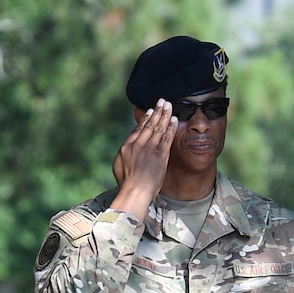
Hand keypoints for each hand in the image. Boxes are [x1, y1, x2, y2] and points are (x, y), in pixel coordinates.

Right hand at [110, 101, 176, 215]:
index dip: (146, 118)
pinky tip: (174, 119)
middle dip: (157, 111)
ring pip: (158, 128)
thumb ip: (124, 155)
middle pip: (149, 124)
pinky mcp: (160, 155)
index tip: (151, 110)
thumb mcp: (119, 166)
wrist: (134, 192)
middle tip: (162, 101)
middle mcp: (138, 144)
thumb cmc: (126, 184)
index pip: (138, 128)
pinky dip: (171, 127)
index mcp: (126, 146)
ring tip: (169, 105)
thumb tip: (126, 150)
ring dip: (165, 115)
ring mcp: (149, 148)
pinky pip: (167, 137)